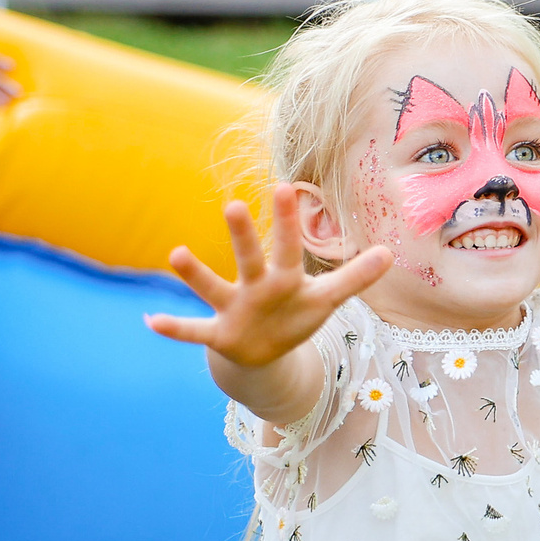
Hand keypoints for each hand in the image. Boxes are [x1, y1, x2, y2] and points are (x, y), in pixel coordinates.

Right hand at [146, 186, 391, 368]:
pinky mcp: (220, 334)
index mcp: (285, 278)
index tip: (284, 186)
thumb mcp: (326, 300)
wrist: (264, 354)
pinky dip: (175, 328)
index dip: (288, 222)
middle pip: (251, 258)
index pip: (289, 246)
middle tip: (234, 204)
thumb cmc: (294, 317)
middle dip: (244, 236)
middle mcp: (256, 287)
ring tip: (176, 253)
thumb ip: (354, 278)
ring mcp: (234, 309)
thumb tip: (389, 253)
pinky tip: (150, 321)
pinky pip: (195, 331)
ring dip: (196, 274)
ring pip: (214, 288)